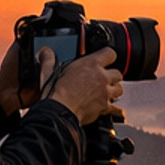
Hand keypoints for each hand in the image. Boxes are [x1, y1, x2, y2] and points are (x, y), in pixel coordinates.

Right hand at [0, 40, 121, 123]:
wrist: (59, 112)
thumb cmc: (56, 93)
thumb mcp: (49, 72)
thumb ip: (48, 60)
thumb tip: (45, 52)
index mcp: (91, 64)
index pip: (110, 53)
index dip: (108, 56)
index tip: (105, 59)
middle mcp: (101, 77)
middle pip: (118, 73)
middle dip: (111, 76)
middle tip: (103, 79)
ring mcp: (105, 93)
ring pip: (119, 89)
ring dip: (114, 90)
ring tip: (105, 92)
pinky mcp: (105, 108)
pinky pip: (116, 108)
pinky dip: (114, 108)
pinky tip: (108, 108)